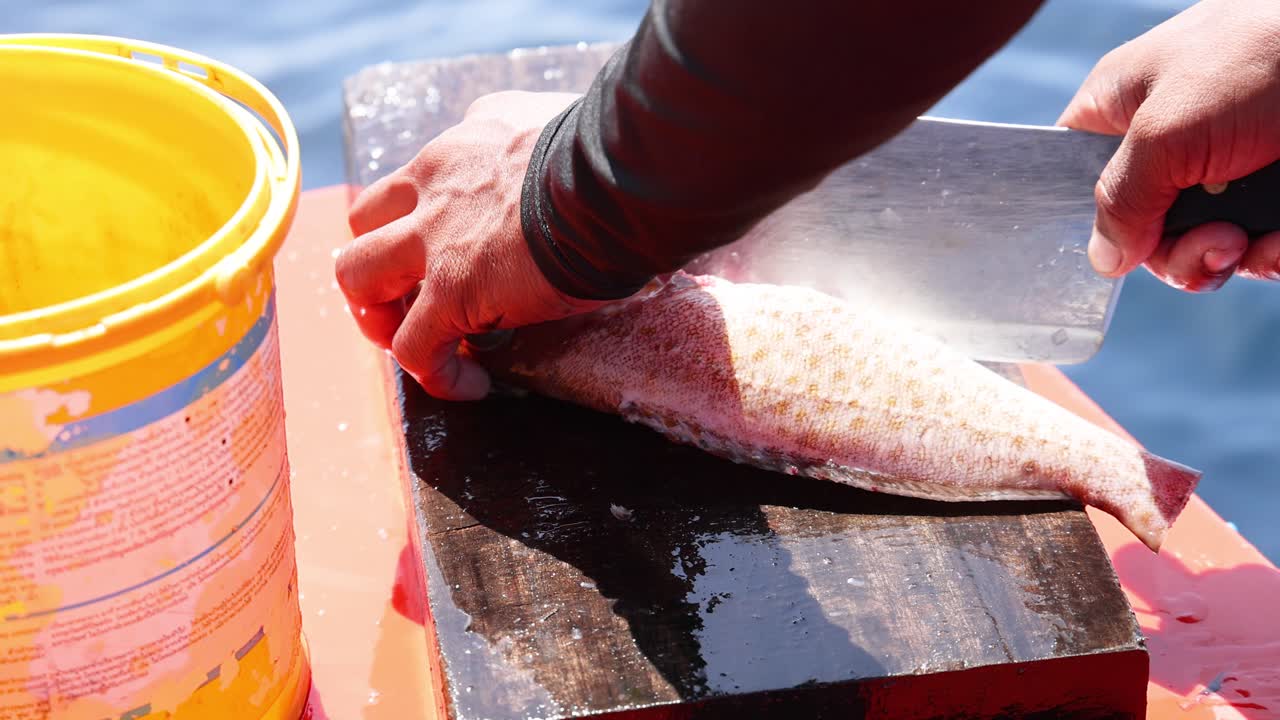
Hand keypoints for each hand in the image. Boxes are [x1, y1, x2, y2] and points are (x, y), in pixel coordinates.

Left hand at [335, 91, 600, 399]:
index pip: (411, 183)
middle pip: (363, 223)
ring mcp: (434, 242)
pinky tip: (472, 385)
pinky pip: (415, 346)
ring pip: (357, 278)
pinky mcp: (452, 292)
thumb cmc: (604, 155)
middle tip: (414, 296)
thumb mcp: (552, 119)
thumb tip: (562, 158)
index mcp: (459, 148)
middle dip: (378, 263)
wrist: (612, 180)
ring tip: (420, 345)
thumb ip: (536, 134)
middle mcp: (432, 187)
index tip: (455, 248)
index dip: (421, 221)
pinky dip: (436, 373)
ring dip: (379, 316)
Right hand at [1058, 0, 1279, 290]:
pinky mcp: (1271, 190)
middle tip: (1212, 241)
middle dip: (1173, 251)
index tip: (1120, 243)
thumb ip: (1120, 198)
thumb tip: (1103, 260)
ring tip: (1249, 242)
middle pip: (1143, 228)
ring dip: (1224, 258)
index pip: (1075, 175)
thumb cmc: (1259, 55)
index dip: (1086, 217)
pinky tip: (1277, 245)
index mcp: (1123, 108)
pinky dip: (1268, 256)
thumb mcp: (1165, 129)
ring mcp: (1226, 168)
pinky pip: (1257, 248)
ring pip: (1202, 246)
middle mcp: (1171, 142)